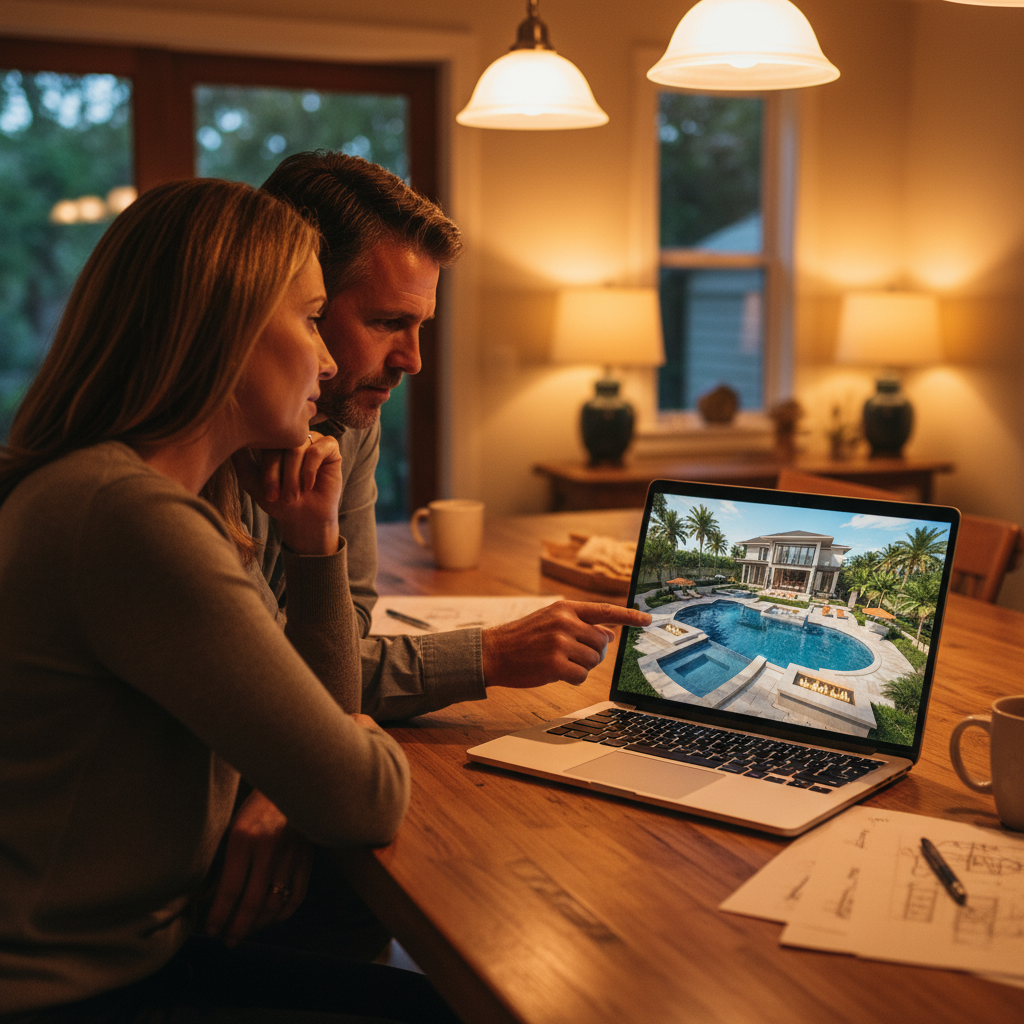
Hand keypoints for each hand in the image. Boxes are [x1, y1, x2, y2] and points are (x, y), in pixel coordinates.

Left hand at [204, 790, 313, 944]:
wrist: (295, 783)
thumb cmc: (259, 803)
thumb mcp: (235, 823)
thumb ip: (227, 857)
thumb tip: (211, 894)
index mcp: (245, 838)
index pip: (230, 889)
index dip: (219, 915)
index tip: (210, 930)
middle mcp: (269, 849)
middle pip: (252, 903)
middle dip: (237, 927)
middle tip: (228, 940)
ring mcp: (292, 855)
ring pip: (275, 904)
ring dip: (258, 925)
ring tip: (246, 932)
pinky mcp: (307, 859)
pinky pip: (296, 897)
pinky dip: (283, 915)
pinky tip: (270, 919)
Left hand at [233, 432, 341, 555]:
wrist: (304, 518)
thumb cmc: (279, 500)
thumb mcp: (253, 482)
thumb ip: (241, 462)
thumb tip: (231, 442)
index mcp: (275, 439)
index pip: (266, 441)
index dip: (266, 467)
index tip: (268, 492)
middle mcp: (294, 435)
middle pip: (282, 443)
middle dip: (278, 473)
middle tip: (279, 496)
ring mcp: (313, 439)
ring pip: (299, 448)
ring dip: (294, 475)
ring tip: (294, 495)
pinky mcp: (331, 447)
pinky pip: (318, 450)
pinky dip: (310, 470)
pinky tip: (309, 485)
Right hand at [481, 601, 651, 687]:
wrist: (492, 652)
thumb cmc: (523, 638)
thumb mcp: (551, 621)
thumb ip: (580, 624)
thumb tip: (610, 633)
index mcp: (565, 608)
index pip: (605, 611)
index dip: (629, 616)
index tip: (648, 620)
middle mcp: (565, 622)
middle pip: (602, 643)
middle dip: (593, 653)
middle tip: (573, 655)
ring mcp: (560, 643)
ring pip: (593, 660)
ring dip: (581, 666)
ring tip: (560, 662)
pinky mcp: (555, 664)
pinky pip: (581, 676)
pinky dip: (574, 678)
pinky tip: (557, 673)